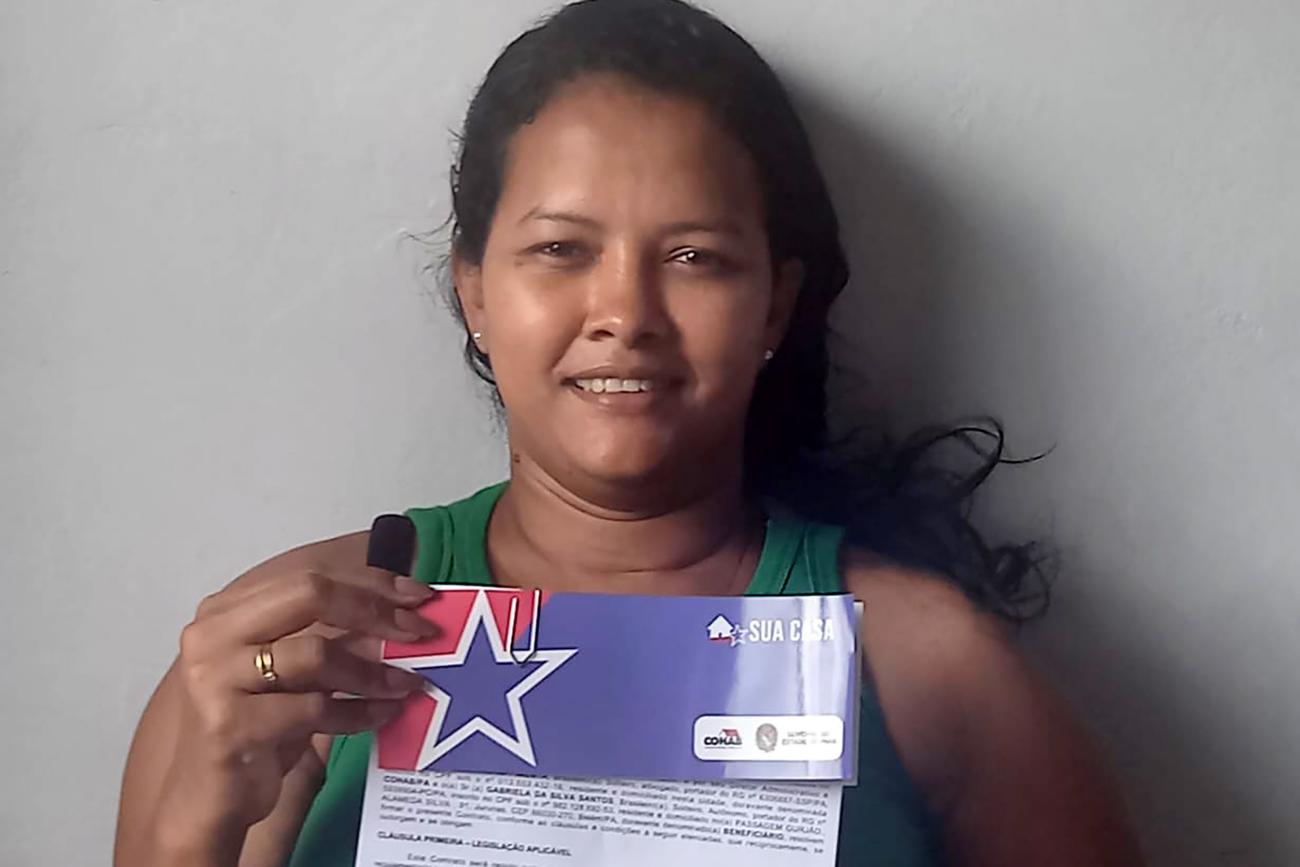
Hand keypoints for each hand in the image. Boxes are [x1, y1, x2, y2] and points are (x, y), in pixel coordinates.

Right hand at [163, 559, 437, 834]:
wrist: (208, 798)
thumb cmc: (254, 726)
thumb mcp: (289, 673)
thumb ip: (329, 637)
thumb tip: (401, 613)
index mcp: (227, 609)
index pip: (310, 573)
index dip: (370, 581)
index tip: (417, 595)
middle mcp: (213, 634)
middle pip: (311, 594)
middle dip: (375, 610)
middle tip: (420, 631)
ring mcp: (216, 678)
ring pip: (316, 653)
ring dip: (372, 670)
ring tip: (406, 684)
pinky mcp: (230, 725)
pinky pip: (314, 708)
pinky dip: (357, 712)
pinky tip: (382, 715)